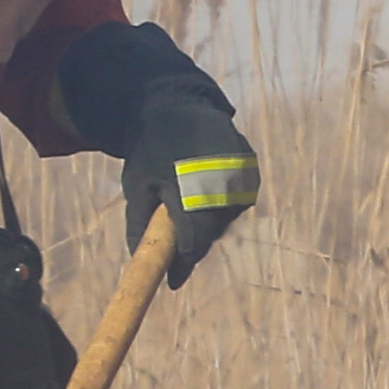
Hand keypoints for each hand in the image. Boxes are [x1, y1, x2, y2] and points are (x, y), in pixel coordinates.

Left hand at [60, 24, 260, 285]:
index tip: (172, 281)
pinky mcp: (251, 170)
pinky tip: (204, 192)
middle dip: (192, 243)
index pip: (192, 241)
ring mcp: (242, 177)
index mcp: (191, 189)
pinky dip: (221, 205)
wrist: (179, 107)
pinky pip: (237, 201)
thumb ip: (138, 224)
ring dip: (208, 222)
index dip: (182, 265)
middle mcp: (222, 184)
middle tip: (174, 244)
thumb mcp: (136, 185)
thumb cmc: (152, 150)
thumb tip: (141, 260)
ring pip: (225, 219)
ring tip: (188, 204)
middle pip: (210, 233)